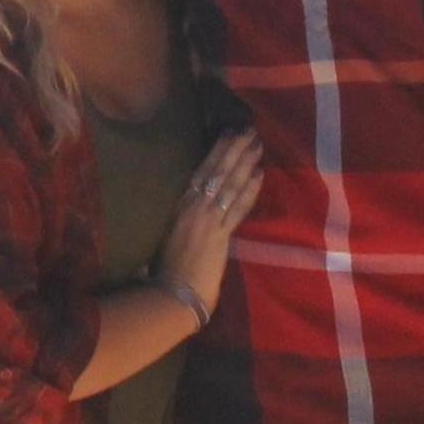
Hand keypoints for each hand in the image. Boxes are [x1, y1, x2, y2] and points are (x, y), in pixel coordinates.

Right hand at [156, 129, 263, 316]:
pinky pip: (239, 208)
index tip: (229, 132)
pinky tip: (260, 175)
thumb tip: (193, 201)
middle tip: (250, 130)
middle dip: (235, 150)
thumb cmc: (163, 266)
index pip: (202, 171)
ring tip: (257, 146)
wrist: (172, 293)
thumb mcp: (167, 232)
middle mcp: (195, 207)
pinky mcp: (221, 235)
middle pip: (219, 172)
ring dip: (246, 164)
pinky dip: (250, 190)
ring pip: (231, 185)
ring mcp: (210, 220)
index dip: (217, 151)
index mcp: (179, 204)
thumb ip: (182, 216)